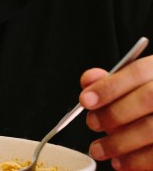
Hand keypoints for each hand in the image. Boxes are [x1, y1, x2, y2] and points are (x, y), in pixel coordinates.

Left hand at [79, 54, 152, 169]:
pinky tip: (120, 162)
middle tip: (92, 123)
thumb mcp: (130, 87)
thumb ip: (110, 82)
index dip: (109, 86)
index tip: (86, 100)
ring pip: (152, 128)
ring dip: (120, 142)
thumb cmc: (145, 103)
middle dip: (114, 113)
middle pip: (148, 98)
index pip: (138, 71)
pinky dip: (136, 160)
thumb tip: (89, 81)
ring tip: (99, 149)